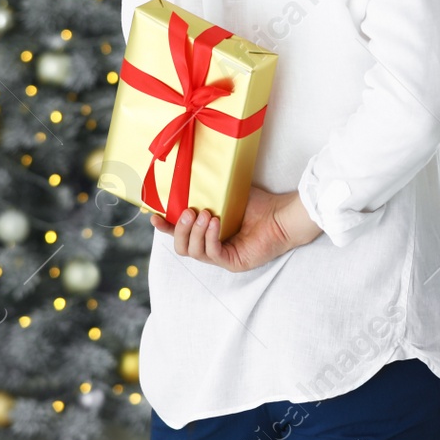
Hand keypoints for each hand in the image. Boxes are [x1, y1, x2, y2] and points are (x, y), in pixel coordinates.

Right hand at [151, 187, 320, 272]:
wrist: (284, 214)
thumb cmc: (259, 204)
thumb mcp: (226, 195)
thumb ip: (207, 192)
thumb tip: (187, 176)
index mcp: (207, 233)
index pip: (180, 235)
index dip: (165, 228)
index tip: (155, 216)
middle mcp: (212, 247)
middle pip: (182, 247)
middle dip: (180, 229)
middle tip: (189, 211)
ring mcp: (223, 257)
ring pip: (194, 251)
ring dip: (196, 231)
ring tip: (205, 214)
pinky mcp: (234, 262)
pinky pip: (213, 253)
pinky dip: (211, 237)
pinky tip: (216, 223)